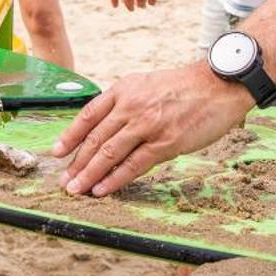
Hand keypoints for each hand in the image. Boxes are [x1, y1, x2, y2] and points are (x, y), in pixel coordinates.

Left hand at [52, 62, 251, 196]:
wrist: (219, 85)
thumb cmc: (185, 88)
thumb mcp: (147, 85)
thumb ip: (126, 103)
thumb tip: (106, 127)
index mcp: (123, 90)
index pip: (88, 115)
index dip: (70, 136)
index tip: (56, 152)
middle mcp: (130, 106)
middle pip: (95, 138)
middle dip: (76, 162)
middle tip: (63, 181)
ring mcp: (147, 125)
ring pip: (109, 154)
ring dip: (89, 175)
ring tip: (76, 189)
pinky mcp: (165, 143)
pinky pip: (133, 165)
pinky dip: (115, 180)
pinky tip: (102, 190)